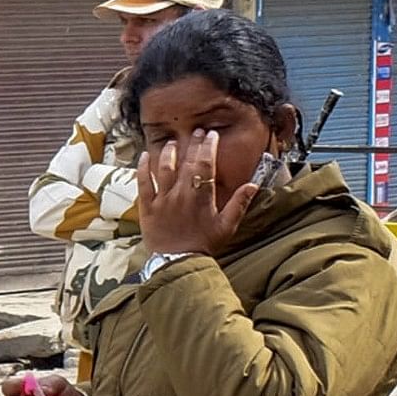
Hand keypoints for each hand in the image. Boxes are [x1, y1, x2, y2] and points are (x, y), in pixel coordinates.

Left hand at [136, 129, 248, 260]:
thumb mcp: (227, 226)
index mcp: (201, 197)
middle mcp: (181, 194)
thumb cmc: (204, 245)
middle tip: (197, 132)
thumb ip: (239, 203)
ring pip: (164, 168)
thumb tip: (253, 184)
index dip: (208, 147)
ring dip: (169, 152)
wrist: (178, 263)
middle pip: (187, 163)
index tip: (210, 135)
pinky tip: (144, 155)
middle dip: (193, 144)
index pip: (206, 164)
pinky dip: (143, 168)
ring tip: (173, 142)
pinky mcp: (147, 207)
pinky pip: (143, 183)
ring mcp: (162, 200)